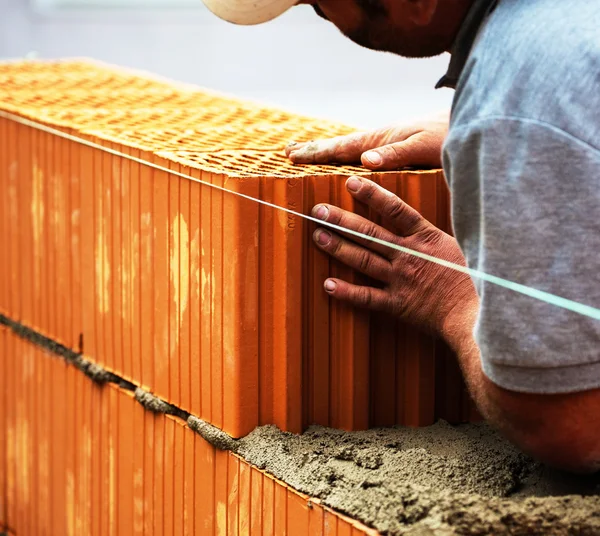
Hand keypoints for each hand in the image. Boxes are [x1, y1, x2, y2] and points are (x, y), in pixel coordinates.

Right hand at [286, 110, 448, 170]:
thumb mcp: (423, 148)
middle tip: (287, 152)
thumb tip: (365, 161)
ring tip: (305, 154)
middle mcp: (377, 142)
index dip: (316, 153)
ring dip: (325, 153)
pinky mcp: (392, 150)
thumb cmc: (448, 136)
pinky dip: (343, 157)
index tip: (292, 156)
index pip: (341, 148)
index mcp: (379, 141)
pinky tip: (342, 161)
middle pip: (338, 146)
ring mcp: (383, 145)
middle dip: (313, 150)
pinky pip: (359, 154)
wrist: (468, 123)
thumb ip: (396, 154)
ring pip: (347, 150)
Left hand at [312, 175, 475, 335]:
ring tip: (318, 236)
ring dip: (338, 248)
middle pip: (369, 233)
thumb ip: (439, 232)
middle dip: (342, 220)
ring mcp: (400, 279)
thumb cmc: (476, 279)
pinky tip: (327, 284)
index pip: (395, 209)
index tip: (351, 182)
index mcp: (426, 238)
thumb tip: (431, 214)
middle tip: (318, 211)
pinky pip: (367, 297)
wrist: (476, 314)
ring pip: (363, 260)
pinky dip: (346, 291)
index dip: (371, 194)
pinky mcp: (397, 303)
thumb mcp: (463, 245)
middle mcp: (408, 255)